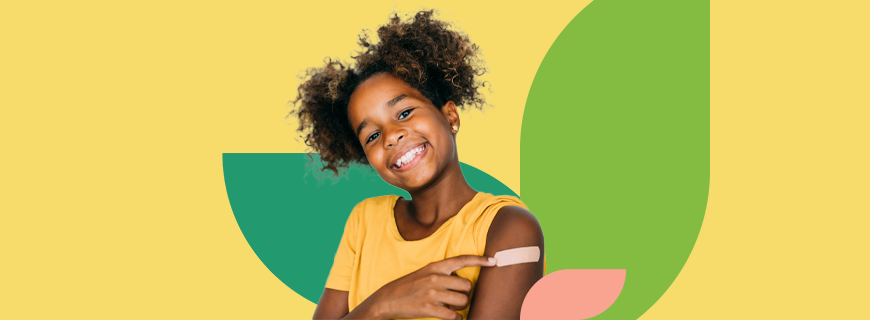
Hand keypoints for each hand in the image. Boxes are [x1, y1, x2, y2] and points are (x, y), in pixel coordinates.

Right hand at [363, 255, 496, 319]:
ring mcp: (433, 293)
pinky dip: (456, 318)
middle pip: (467, 285)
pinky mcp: (430, 308)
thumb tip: (462, 280)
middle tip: (457, 298)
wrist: (387, 300)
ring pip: (462, 300)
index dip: (480, 260)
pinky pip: (454, 315)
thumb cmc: (408, 286)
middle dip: (465, 293)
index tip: (493, 261)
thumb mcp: (424, 273)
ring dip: (460, 306)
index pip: (461, 259)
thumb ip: (442, 273)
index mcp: (435, 266)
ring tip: (450, 307)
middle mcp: (435, 277)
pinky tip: (451, 317)